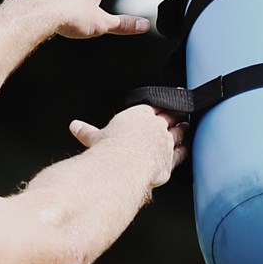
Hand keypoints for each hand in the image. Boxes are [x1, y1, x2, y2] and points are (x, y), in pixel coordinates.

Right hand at [68, 104, 187, 186]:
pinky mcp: (170, 160)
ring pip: (179, 131)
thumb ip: (87, 131)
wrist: (124, 166)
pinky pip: (182, 152)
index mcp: (139, 114)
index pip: (155, 104)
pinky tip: (188, 147)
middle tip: (184, 107)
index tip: (170, 97)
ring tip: (186, 124)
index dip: (163, 102)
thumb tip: (74, 126)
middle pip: (171, 115)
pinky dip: (185, 148)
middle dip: (178, 111)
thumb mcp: (95, 137)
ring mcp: (166, 142)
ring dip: (183, 127)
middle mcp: (156, 126)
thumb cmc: (109, 149)